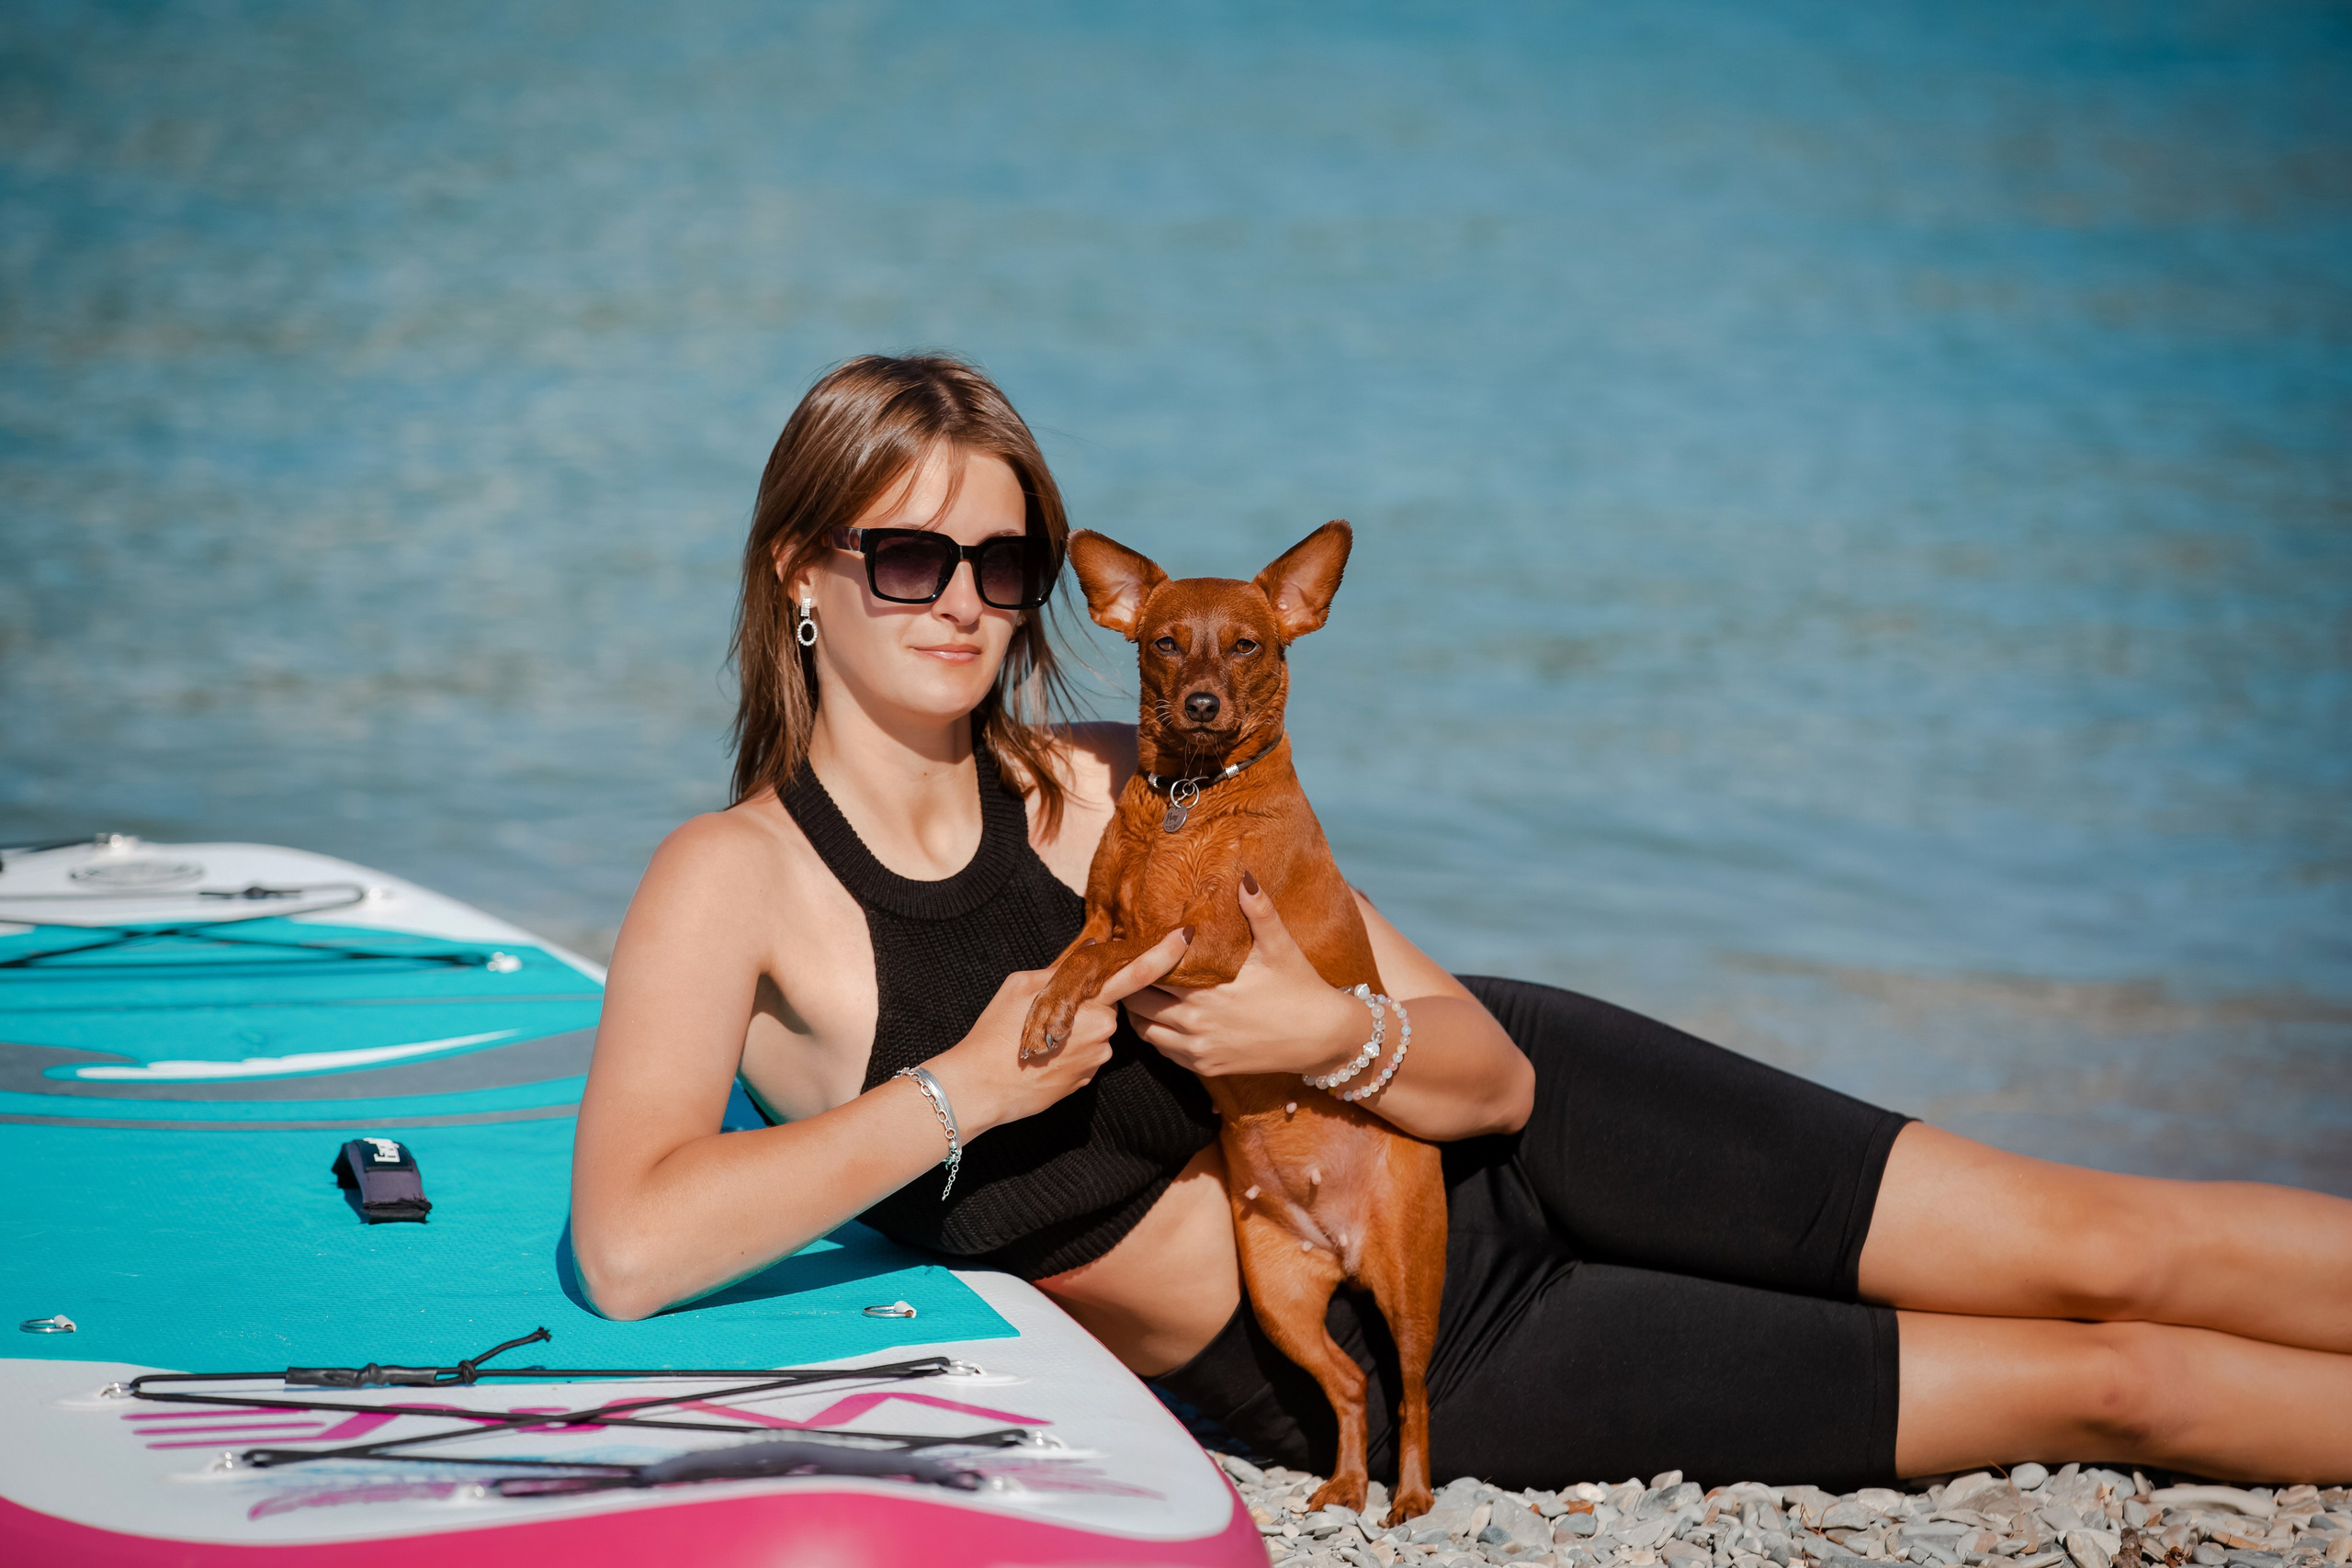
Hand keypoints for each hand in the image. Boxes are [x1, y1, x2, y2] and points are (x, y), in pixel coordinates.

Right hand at [922, 928, 1193, 1136]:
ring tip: (1039, 1039)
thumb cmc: (995, 1033)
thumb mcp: (1022, 987)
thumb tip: (1085, 954)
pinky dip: (1071, 1053)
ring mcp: (1096, 1059)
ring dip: (1077, 1031)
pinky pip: (1088, 1056)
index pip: (1136, 973)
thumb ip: (1059, 970)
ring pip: (1097, 1033)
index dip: (1163, 953)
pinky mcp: (1088, 1081)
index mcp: (1089, 1001)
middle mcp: (1102, 1030)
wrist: (981, 1088)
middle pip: (1110, 1006)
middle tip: (1046, 1014)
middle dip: (1088, 1005)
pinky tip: (1044, 1058)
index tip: (1186, 936)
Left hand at [1124, 876, 1366, 1078]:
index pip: (1150, 974)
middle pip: (1138, 1002)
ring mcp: (1199, 1049)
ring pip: (1144, 1031)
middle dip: (1131, 983)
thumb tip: (1244, 874)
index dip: (1136, 958)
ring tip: (1139, 988)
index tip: (1130, 944)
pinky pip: (1163, 1052)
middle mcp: (1196, 1023)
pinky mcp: (1207, 1067)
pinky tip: (1160, 1016)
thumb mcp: (1280, 946)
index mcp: (1206, 991)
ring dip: (1138, 1011)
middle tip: (1128, 965)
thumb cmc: (1301, 987)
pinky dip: (1155, 1034)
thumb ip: (1259, 911)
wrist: (1322, 1037)